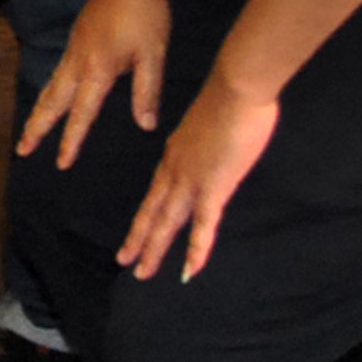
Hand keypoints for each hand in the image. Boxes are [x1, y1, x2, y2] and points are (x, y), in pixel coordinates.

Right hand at [19, 0, 169, 166]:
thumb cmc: (143, 14)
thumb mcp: (153, 54)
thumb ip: (147, 91)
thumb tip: (145, 125)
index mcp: (98, 70)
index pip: (81, 113)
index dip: (71, 140)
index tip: (61, 164)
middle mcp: (78, 64)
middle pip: (51, 102)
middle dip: (36, 128)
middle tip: (22, 150)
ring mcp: (73, 51)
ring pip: (50, 88)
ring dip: (39, 112)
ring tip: (30, 132)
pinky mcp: (75, 42)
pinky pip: (56, 75)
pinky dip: (48, 94)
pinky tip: (51, 99)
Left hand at [118, 83, 281, 281]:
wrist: (236, 88)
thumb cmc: (232, 99)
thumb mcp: (213, 124)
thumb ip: (211, 142)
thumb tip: (218, 151)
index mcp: (175, 153)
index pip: (157, 191)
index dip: (147, 213)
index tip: (138, 229)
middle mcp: (176, 169)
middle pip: (154, 211)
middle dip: (140, 238)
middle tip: (125, 261)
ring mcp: (191, 180)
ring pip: (168, 222)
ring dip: (155, 250)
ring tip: (142, 273)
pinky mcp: (213, 187)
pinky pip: (202, 226)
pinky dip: (196, 250)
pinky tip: (189, 270)